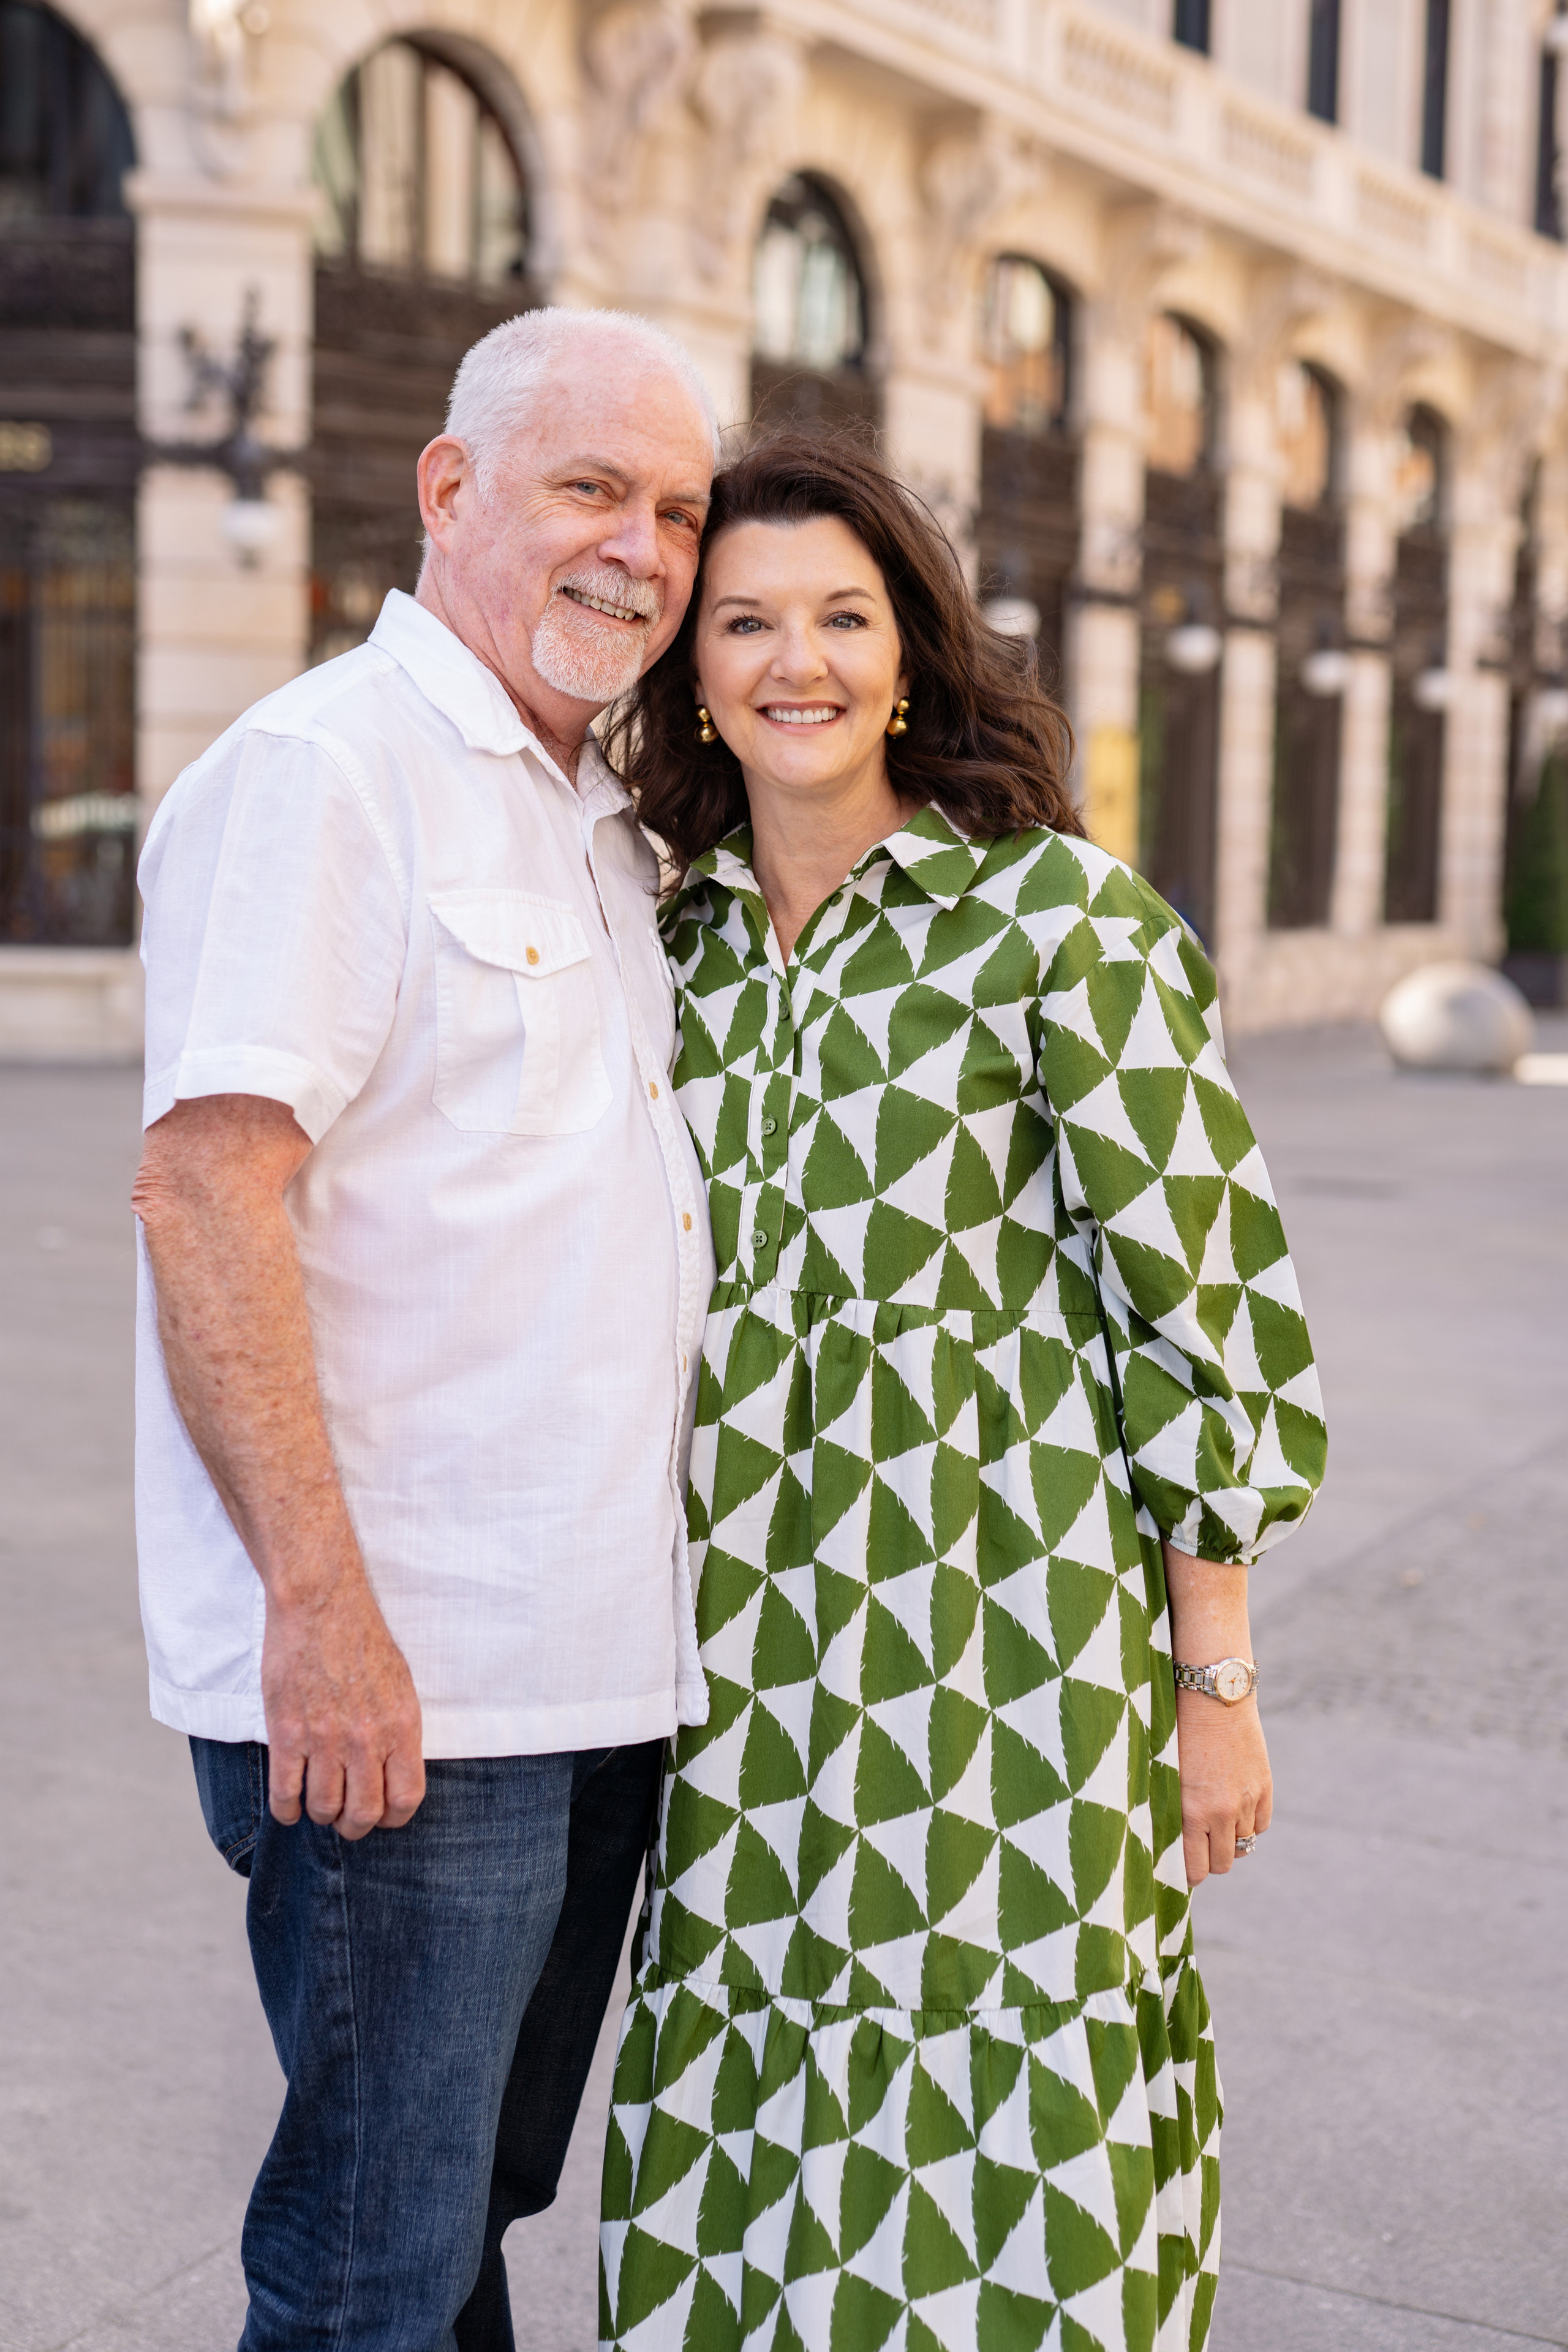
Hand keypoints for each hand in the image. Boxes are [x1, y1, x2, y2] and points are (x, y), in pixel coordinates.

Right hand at [261, 1571, 425, 1837]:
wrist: (321, 1604)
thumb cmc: (361, 1639)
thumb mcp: (400, 1684)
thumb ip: (398, 1731)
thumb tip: (394, 1773)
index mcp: (401, 1726)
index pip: (405, 1799)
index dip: (393, 1818)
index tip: (382, 1815)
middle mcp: (365, 1739)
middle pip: (363, 1814)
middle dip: (355, 1825)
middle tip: (346, 1818)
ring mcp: (325, 1738)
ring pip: (323, 1809)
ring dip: (321, 1815)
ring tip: (319, 1803)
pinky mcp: (288, 1733)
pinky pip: (285, 1794)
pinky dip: (287, 1809)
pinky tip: (290, 1804)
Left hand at [1174, 1688, 1271, 1884]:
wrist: (1213, 1696)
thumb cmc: (1178, 1731)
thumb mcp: (1167, 1775)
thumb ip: (1172, 1811)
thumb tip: (1173, 1847)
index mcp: (1190, 1811)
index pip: (1196, 1870)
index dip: (1189, 1874)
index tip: (1183, 1869)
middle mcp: (1221, 1812)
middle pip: (1222, 1864)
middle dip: (1209, 1860)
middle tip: (1199, 1846)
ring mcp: (1247, 1801)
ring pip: (1243, 1845)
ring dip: (1229, 1839)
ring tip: (1215, 1821)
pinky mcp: (1265, 1787)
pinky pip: (1261, 1825)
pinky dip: (1250, 1822)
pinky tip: (1234, 1807)